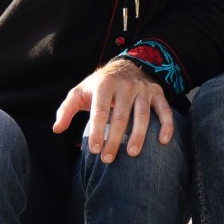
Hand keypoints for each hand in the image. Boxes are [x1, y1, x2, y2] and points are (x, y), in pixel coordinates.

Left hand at [51, 57, 174, 162]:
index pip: (100, 111)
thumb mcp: (80, 91)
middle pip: (121, 117)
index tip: (94, 150)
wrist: (127, 65)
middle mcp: (126, 86)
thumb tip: (57, 129)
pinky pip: (164, 110)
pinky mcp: (157, 94)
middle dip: (115, 139)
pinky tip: (163, 141)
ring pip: (142, 115)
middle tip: (108, 159)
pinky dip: (166, 125)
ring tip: (132, 154)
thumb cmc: (100, 85)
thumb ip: (67, 109)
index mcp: (105, 85)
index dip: (97, 131)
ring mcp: (143, 90)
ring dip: (138, 136)